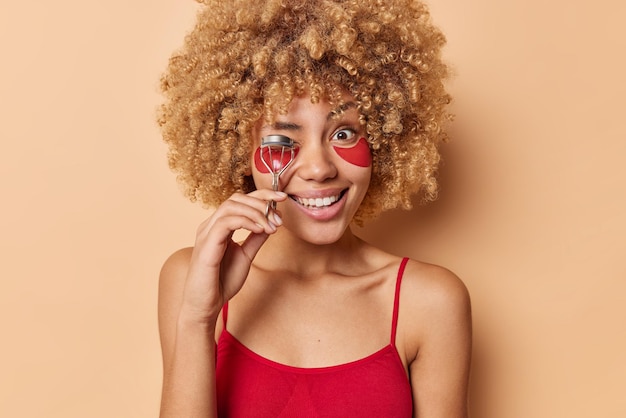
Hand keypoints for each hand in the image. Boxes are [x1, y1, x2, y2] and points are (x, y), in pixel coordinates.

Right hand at [179, 189, 286, 324]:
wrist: (205, 305)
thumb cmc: (222, 282)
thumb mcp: (245, 256)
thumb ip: (255, 238)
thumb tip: (271, 222)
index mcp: (218, 226)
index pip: (240, 201)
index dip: (262, 196)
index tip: (283, 199)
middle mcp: (210, 225)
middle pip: (236, 199)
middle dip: (262, 202)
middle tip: (279, 217)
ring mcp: (206, 233)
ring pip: (231, 206)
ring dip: (256, 213)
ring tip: (272, 226)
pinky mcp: (206, 244)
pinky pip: (226, 222)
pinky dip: (246, 222)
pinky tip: (260, 230)